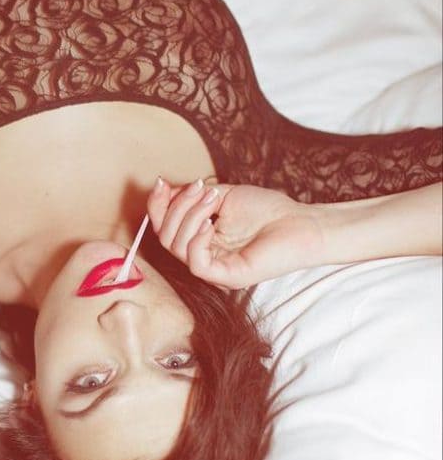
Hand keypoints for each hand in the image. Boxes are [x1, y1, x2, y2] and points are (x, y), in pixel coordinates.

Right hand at [147, 177, 322, 287]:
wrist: (301, 223)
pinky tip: (212, 223)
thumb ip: (193, 196)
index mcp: (200, 240)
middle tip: (201, 188)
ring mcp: (214, 269)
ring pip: (178, 248)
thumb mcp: (222, 195)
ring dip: (190, 216)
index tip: (161, 182)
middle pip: (166, 237)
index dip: (157, 206)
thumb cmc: (267, 210)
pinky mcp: (227, 277)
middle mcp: (204, 257)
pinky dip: (197, 239)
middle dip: (177, 207)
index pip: (164, 229)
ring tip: (213, 199)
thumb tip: (163, 188)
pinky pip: (196, 264)